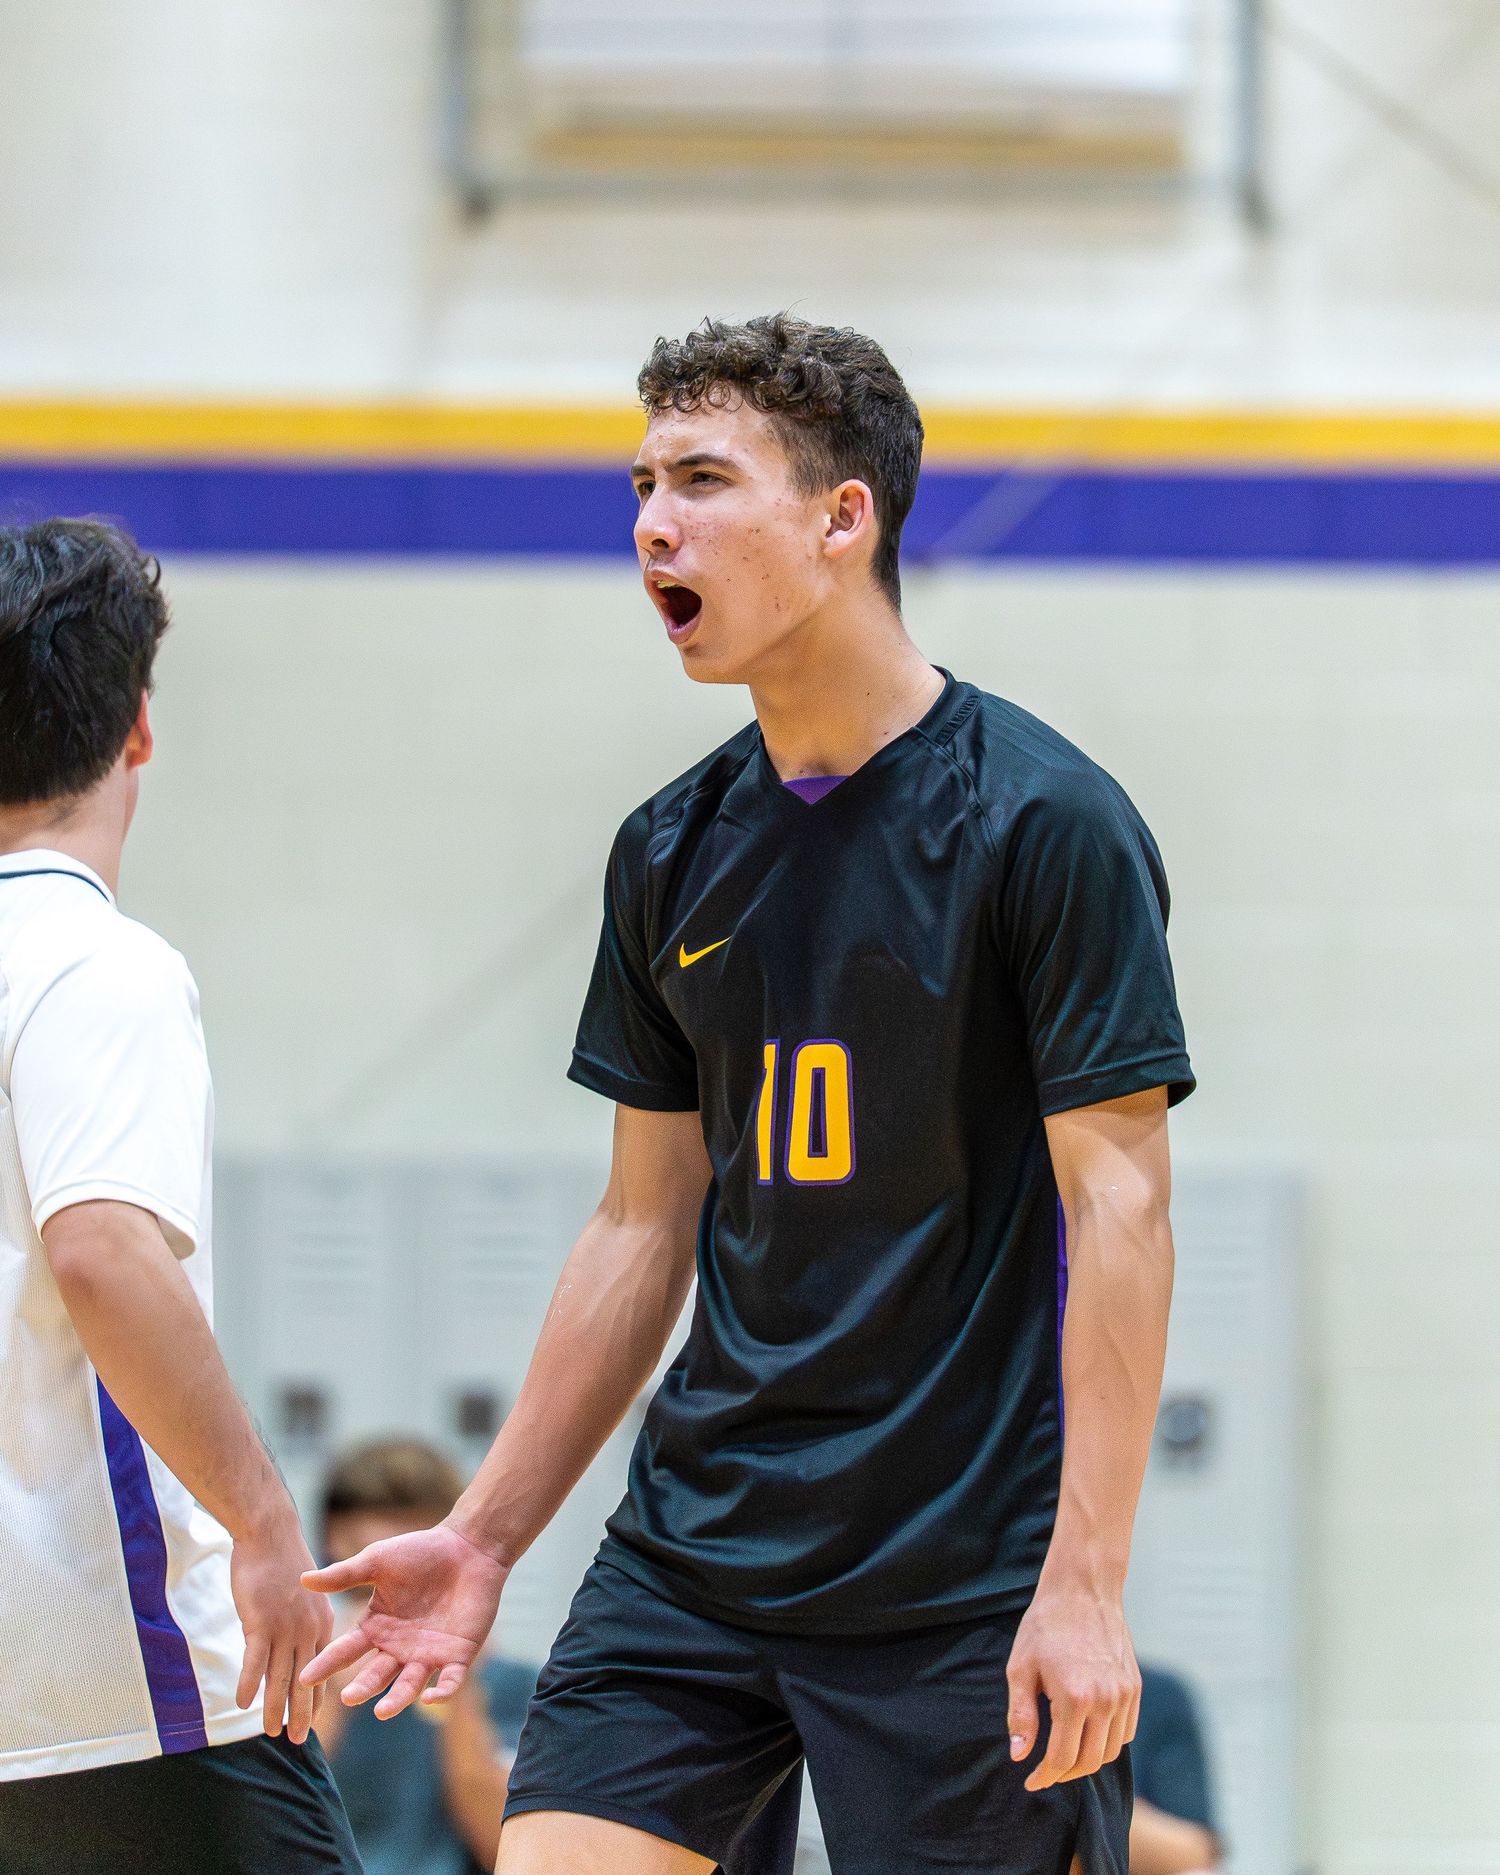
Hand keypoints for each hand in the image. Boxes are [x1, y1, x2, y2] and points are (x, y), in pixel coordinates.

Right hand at [231, 1511, 331, 1744]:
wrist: (270, 1534)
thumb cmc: (283, 1563)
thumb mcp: (305, 1596)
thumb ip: (302, 1623)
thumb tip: (288, 1648)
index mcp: (322, 1623)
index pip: (322, 1669)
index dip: (317, 1696)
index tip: (313, 1719)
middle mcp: (308, 1630)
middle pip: (305, 1681)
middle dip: (301, 1713)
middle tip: (297, 1741)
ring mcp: (285, 1628)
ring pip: (280, 1678)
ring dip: (274, 1708)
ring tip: (270, 1733)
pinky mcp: (261, 1622)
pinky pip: (255, 1661)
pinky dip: (249, 1684)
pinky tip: (243, 1704)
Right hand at [299, 1520, 506, 1719]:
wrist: (468, 1545)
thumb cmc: (421, 1551)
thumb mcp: (378, 1561)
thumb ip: (344, 1575)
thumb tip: (303, 1580)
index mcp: (376, 1628)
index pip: (346, 1651)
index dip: (327, 1664)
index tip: (306, 1677)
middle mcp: (398, 1648)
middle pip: (376, 1675)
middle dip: (362, 1688)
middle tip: (347, 1698)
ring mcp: (428, 1654)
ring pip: (409, 1685)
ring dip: (397, 1700)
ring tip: (382, 1711)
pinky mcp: (458, 1655)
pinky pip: (449, 1680)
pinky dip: (441, 1692)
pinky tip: (431, 1698)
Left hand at [1006, 1578, 1139, 1792]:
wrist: (1082, 1590)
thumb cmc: (1045, 1626)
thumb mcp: (1021, 1668)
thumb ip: (1021, 1715)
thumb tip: (1020, 1755)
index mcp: (1074, 1698)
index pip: (1063, 1758)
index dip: (1045, 1776)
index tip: (1031, 1781)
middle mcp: (1105, 1701)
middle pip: (1089, 1762)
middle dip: (1065, 1773)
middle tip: (1046, 1771)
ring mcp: (1125, 1695)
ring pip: (1110, 1751)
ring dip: (1087, 1761)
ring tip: (1065, 1755)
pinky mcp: (1135, 1687)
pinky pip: (1126, 1732)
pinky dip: (1108, 1742)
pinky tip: (1088, 1734)